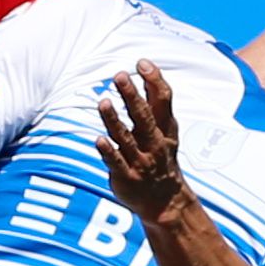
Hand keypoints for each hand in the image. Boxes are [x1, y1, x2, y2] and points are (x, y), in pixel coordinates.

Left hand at [90, 61, 190, 221]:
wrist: (165, 202)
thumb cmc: (161, 157)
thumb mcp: (166, 130)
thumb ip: (154, 101)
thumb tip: (146, 67)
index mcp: (165, 130)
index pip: (163, 101)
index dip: (154, 81)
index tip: (142, 63)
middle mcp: (154, 143)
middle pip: (143, 117)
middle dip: (132, 96)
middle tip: (120, 75)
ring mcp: (140, 161)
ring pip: (126, 138)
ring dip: (114, 120)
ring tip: (104, 102)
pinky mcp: (125, 177)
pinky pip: (116, 163)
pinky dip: (108, 151)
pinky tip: (99, 139)